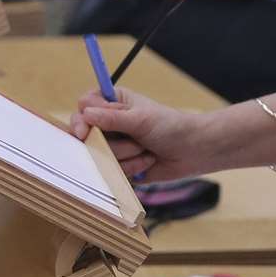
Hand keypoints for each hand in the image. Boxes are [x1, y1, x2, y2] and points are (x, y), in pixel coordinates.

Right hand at [70, 87, 203, 182]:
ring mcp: (114, 146)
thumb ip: (112, 118)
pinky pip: (111, 173)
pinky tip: (147, 162)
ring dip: (127, 155)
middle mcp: (110, 124)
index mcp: (114, 103)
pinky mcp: (120, 166)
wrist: (193, 151)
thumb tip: (86, 114)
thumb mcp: (141, 118)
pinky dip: (131, 169)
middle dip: (112, 143)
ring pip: (100, 157)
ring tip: (146, 149)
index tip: (84, 132)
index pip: (84, 107)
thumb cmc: (171, 126)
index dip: (81, 119)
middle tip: (135, 141)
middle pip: (87, 136)